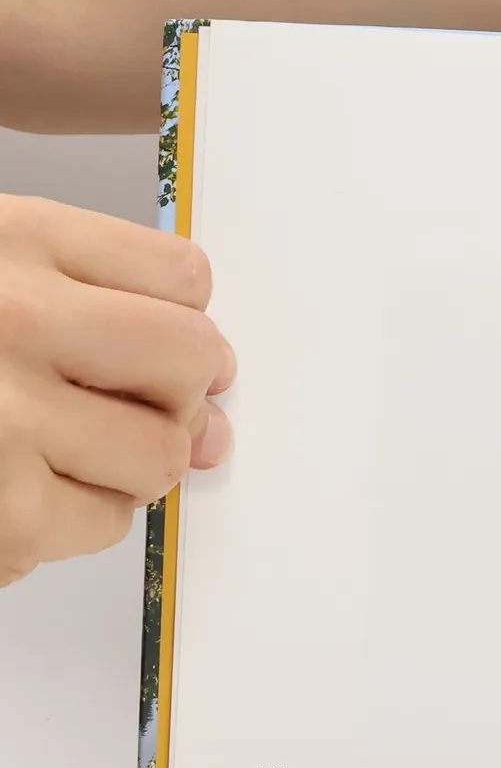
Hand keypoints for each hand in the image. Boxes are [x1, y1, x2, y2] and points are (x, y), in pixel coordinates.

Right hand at [0, 195, 232, 586]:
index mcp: (14, 241)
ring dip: (122, 469)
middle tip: (126, 411)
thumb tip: (212, 410)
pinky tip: (12, 494)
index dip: (183, 323)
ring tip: (53, 456)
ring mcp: (2, 420)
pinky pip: (89, 526)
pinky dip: (67, 522)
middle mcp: (16, 319)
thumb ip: (91, 307)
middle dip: (173, 397)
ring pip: (152, 458)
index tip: (157, 350)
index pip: (185, 279)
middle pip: (189, 363)